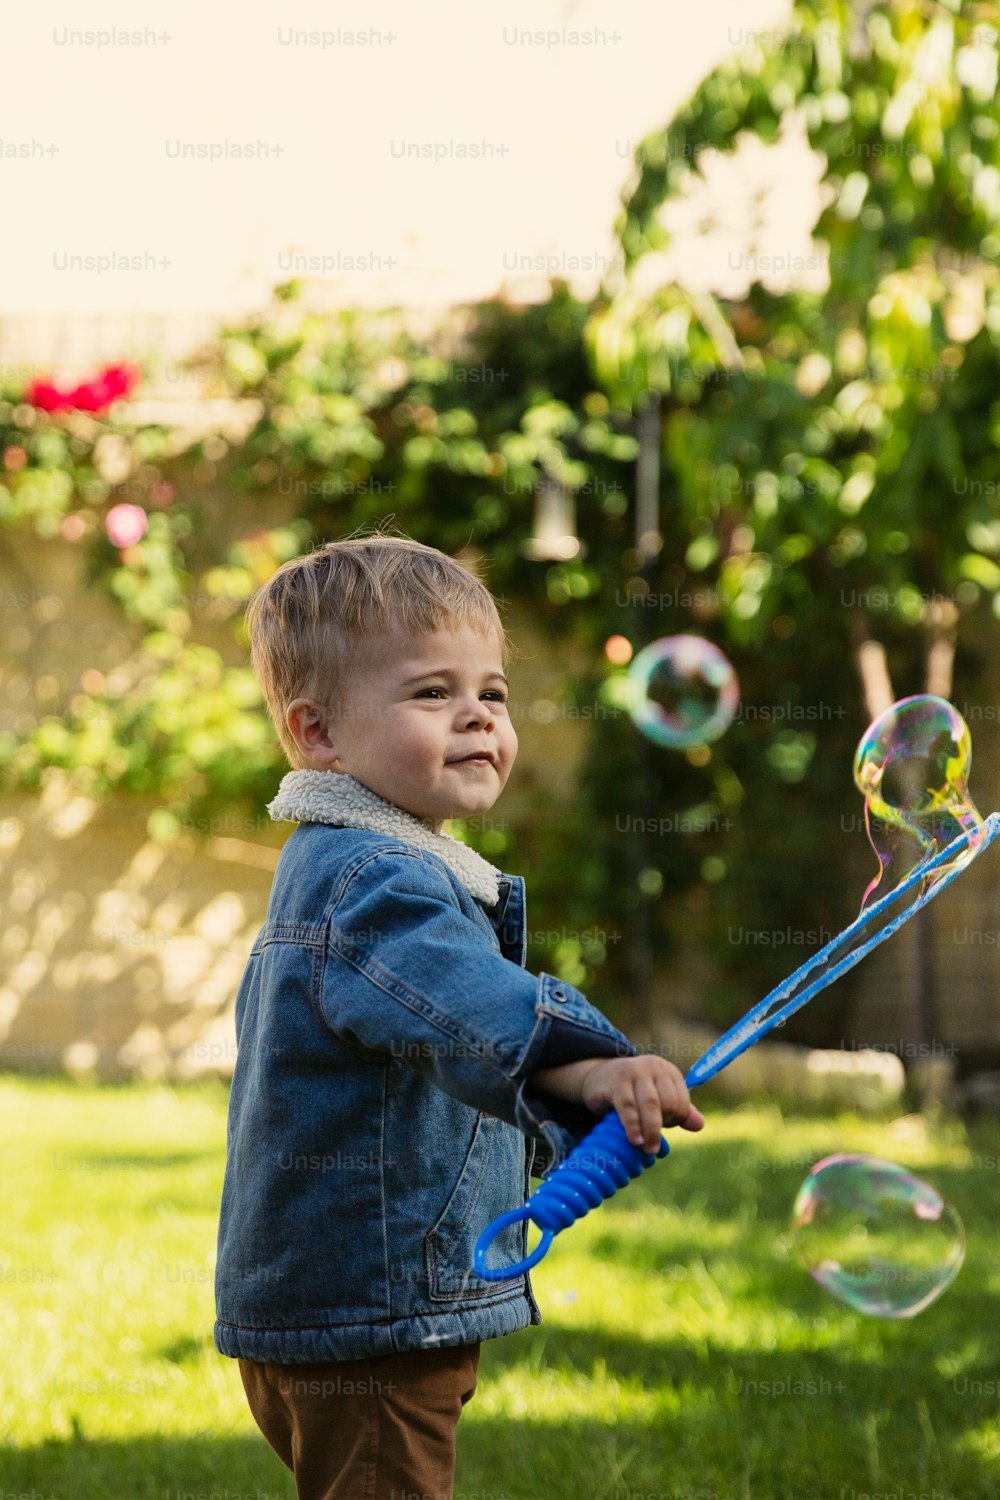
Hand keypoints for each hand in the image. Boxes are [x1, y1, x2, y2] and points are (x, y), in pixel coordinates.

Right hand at [580, 1055, 704, 1153]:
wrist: (597, 1077)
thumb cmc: (631, 1092)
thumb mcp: (656, 1097)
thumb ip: (678, 1110)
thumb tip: (699, 1125)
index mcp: (667, 1071)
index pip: (681, 1100)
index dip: (676, 1120)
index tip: (663, 1129)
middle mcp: (653, 1067)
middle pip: (668, 1103)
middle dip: (663, 1126)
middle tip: (653, 1143)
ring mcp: (634, 1071)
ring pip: (650, 1105)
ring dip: (651, 1131)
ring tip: (648, 1149)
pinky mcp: (616, 1082)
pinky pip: (628, 1107)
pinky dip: (633, 1126)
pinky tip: (635, 1140)